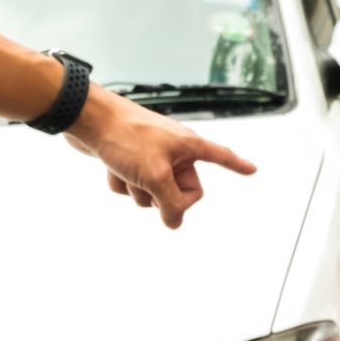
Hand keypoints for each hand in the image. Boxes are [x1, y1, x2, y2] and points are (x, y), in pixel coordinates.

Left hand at [70, 90, 255, 228]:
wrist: (86, 118)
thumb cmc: (125, 137)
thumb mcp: (155, 177)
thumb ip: (170, 204)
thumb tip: (174, 223)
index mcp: (188, 146)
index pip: (220, 156)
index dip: (236, 165)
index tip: (252, 169)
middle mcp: (172, 149)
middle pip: (182, 189)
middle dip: (164, 196)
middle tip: (151, 187)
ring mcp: (149, 154)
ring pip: (153, 191)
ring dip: (138, 190)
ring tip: (126, 172)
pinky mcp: (128, 158)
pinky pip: (131, 184)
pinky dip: (120, 182)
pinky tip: (110, 168)